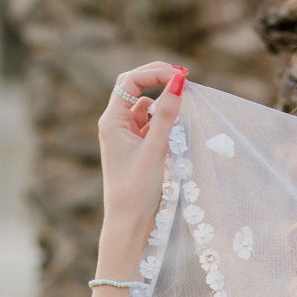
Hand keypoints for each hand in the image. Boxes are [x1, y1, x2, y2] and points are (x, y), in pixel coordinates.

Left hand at [98, 62, 187, 233]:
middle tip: (185, 79)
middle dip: (159, 80)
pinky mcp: (136, 151)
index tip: (182, 77)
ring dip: (164, 106)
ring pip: (146, 109)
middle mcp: (115, 125)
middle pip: (136, 88)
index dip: (156, 73)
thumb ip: (167, 115)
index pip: (131, 81)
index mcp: (112, 121)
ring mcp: (125, 138)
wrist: (130, 223)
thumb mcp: (156, 149)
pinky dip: (164, 124)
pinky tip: (177, 133)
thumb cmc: (138, 189)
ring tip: (183, 112)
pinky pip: (150, 127)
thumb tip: (179, 82)